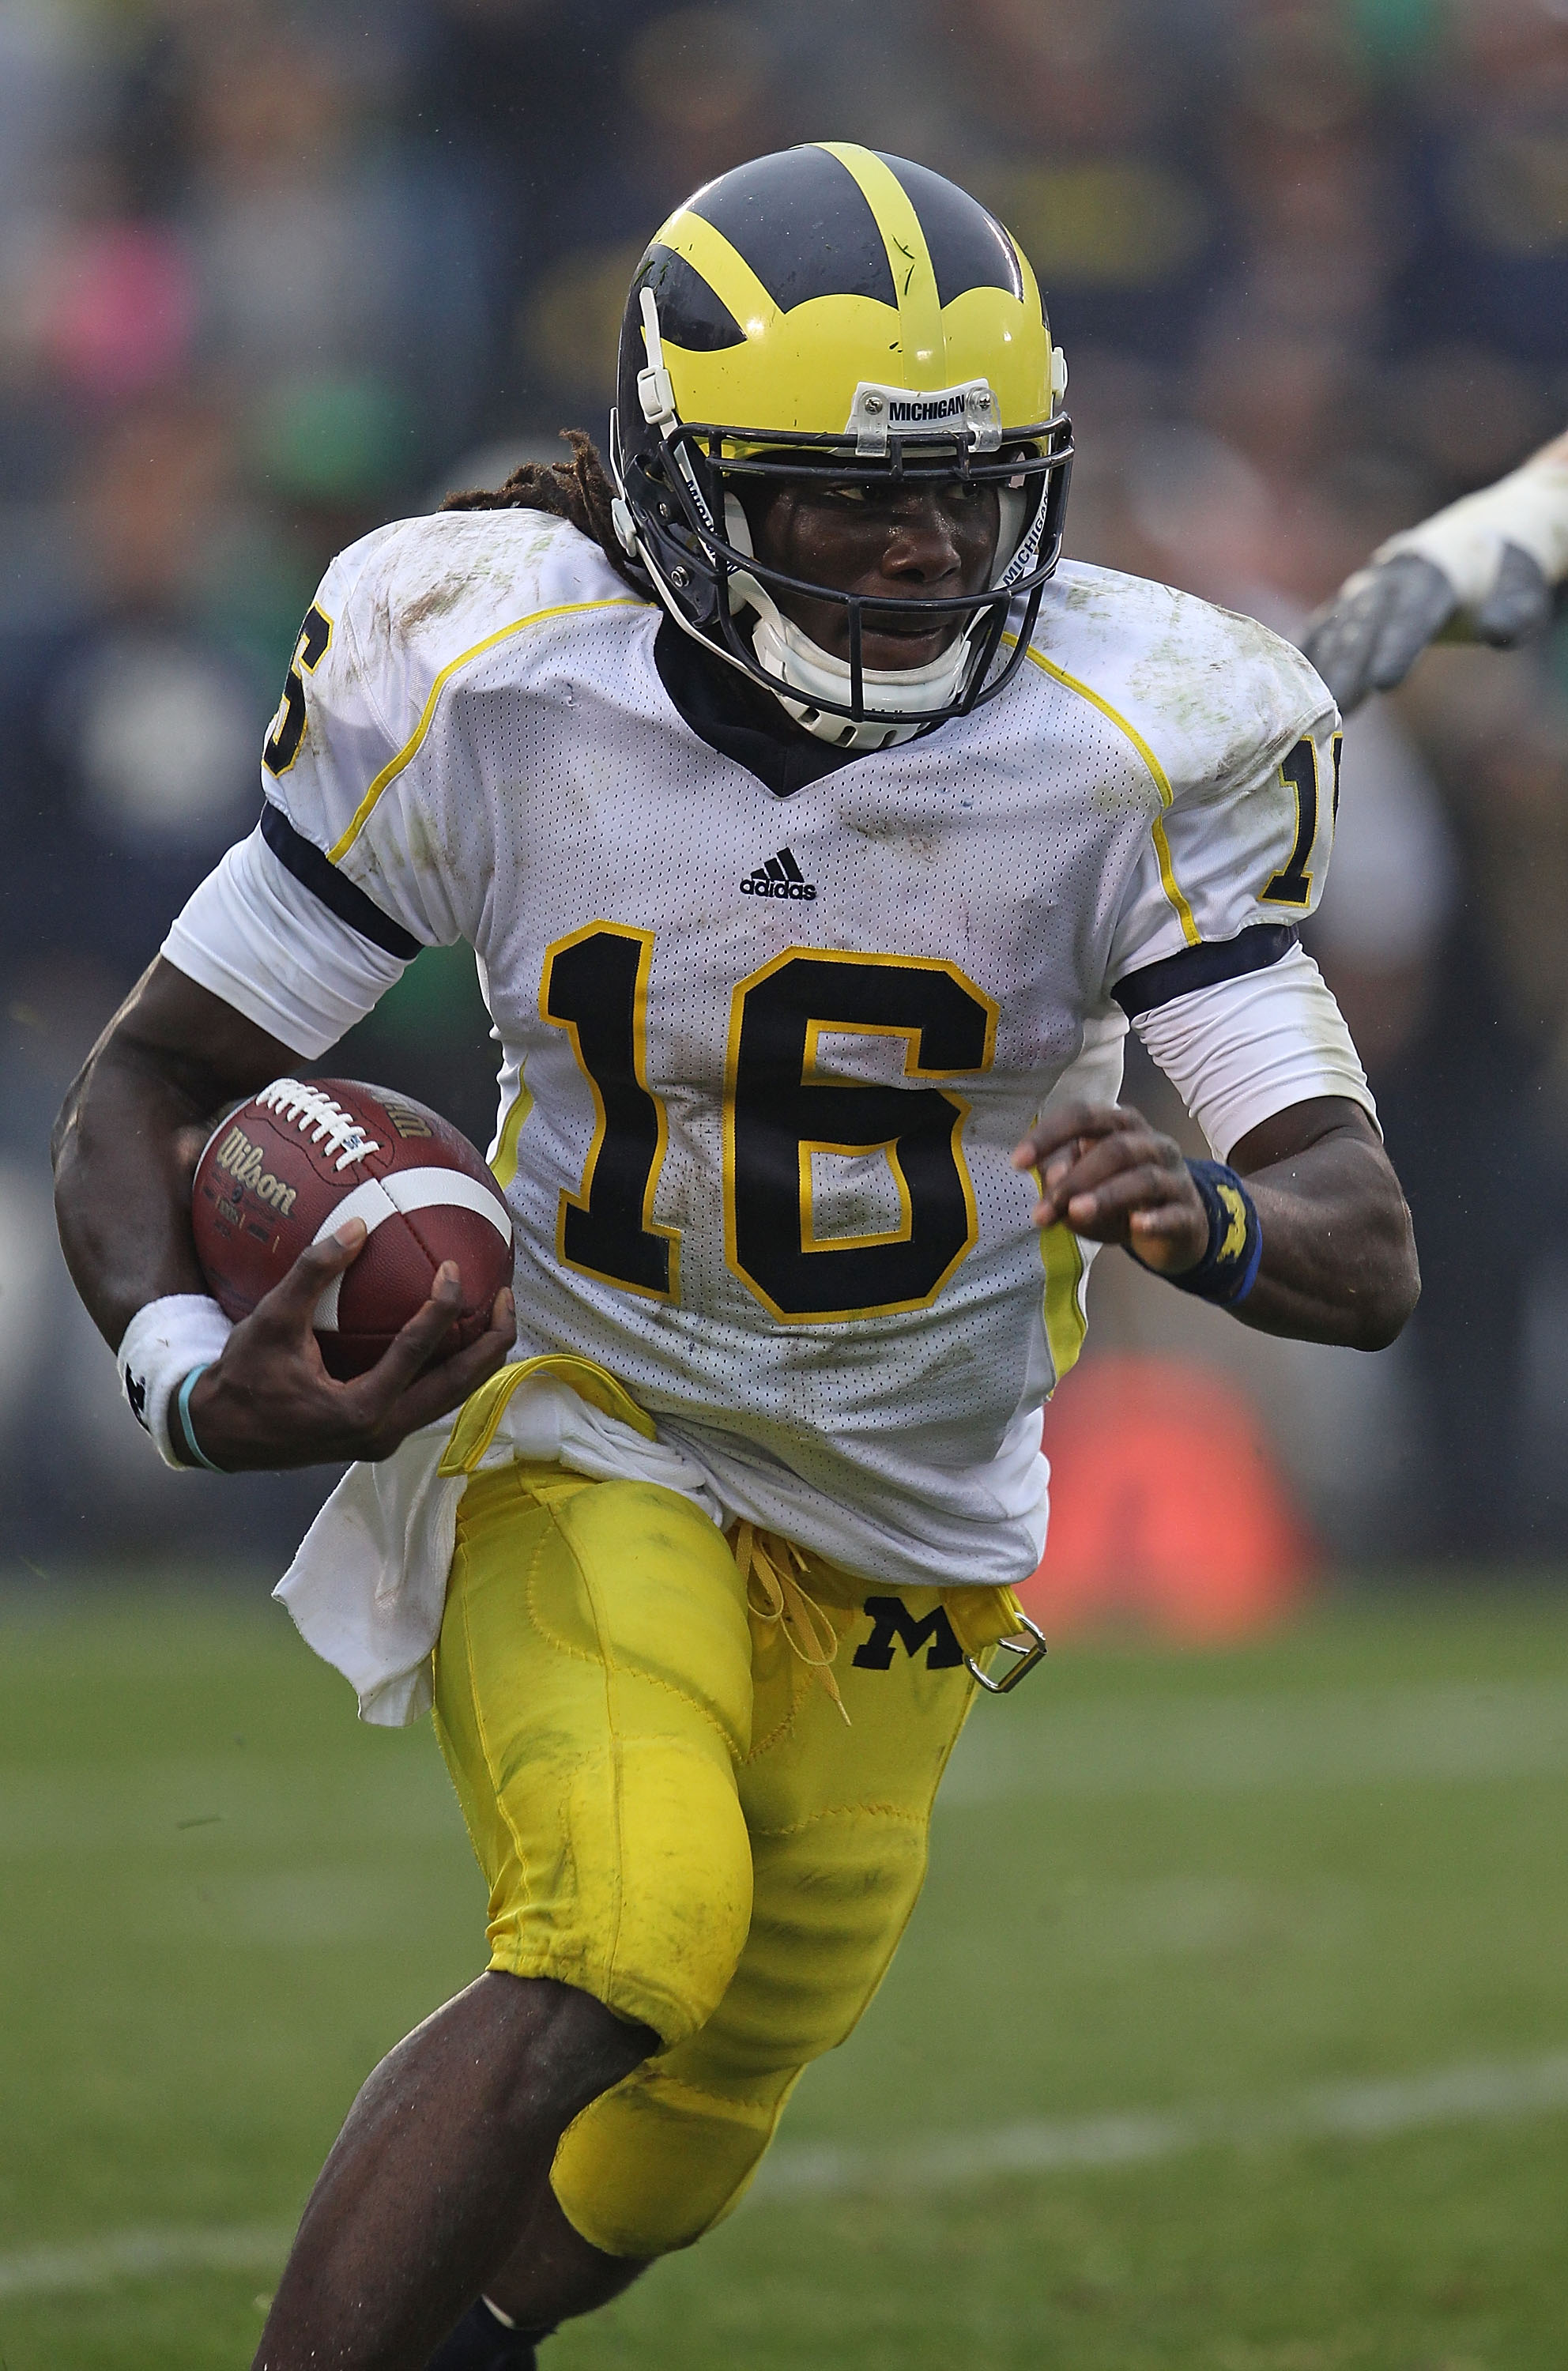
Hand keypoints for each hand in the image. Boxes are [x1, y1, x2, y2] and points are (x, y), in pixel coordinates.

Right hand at [182, 1220, 514, 1470]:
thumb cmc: (242, 1380)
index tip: (454, 1268)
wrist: (220, 1435)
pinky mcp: (380, 1433)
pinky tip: (456, 1333)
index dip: (443, 1308)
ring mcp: (386, 1437)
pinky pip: (431, 1397)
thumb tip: (359, 1224)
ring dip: (479, 1357)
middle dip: (492, 1342)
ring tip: (496, 1312)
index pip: (419, 1353)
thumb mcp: (271, 1322)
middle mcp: (384, 1431)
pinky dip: (451, 1366)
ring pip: (452, 1397)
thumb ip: (313, 1272)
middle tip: (506, 1295)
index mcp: (361, 1410)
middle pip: (460, 1386)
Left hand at [1012, 1100, 1207, 1275]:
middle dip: (1075, 1179)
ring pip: (1143, 1178)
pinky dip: (1155, 1219)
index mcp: (1120, 1126)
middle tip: (1044, 1211)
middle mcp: (1151, 1144)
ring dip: (1107, 1195)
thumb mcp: (1083, 1191)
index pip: (1083, 1116)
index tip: (1017, 1162)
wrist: (1174, 1231)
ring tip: (1076, 1214)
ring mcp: (1175, 1178)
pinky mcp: (1189, 1214)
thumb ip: (1063, 1183)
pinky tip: (1136, 1226)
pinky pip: (1174, 1214)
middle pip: (1115, 1149)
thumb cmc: (1120, 1200)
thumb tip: (1052, 1177)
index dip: (1049, 1135)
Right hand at [1302, 543, 1551, 713]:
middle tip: (1338, 708)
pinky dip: (1301, 657)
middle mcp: (1390, 578)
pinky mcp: (1349, 604)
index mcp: (1434, 572)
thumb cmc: (1504, 572)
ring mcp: (1364, 589)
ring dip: (1320, 669)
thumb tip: (1499, 634)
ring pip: (1336, 628)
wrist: (1475, 536)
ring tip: (1307, 712)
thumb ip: (1516, 609)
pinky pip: (1320, 629)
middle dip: (1350, 666)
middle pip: (1365, 624)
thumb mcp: (1524, 586)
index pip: (1413, 612)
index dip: (1398, 645)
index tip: (1387, 683)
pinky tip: (1281, 690)